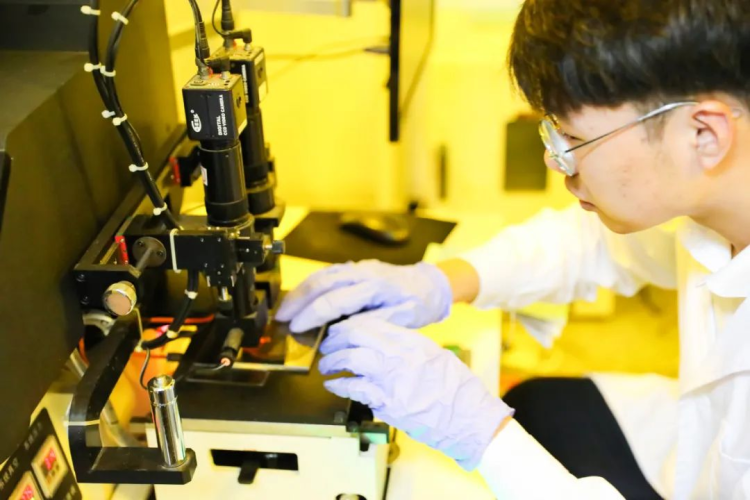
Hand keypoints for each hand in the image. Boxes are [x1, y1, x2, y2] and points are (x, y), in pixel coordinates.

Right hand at [275, 260, 452, 332]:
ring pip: (322, 275)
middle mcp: (363, 272)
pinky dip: (311, 286)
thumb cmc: (418, 304)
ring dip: (300, 292)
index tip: (296, 328)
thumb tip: (340, 332)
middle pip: (322, 282)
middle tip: (280, 319)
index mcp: (375, 286)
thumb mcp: (400, 321)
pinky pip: (328, 274)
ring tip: (284, 310)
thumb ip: (370, 324)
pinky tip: (300, 297)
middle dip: (298, 301)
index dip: (312, 315)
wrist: (430, 285)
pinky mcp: (355, 269)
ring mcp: (358, 267)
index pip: (335, 300)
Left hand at [318, 317, 512, 470]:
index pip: (372, 323)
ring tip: (327, 366)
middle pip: (356, 336)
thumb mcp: (436, 356)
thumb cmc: (459, 391)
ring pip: (351, 359)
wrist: (472, 420)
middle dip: (336, 340)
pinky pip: (356, 390)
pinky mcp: (389, 404)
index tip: (341, 330)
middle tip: (328, 346)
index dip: (350, 325)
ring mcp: (393, 380)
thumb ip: (409, 347)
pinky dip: (340, 386)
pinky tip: (335, 386)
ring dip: (333, 362)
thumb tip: (384, 343)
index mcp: (413, 342)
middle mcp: (402, 356)